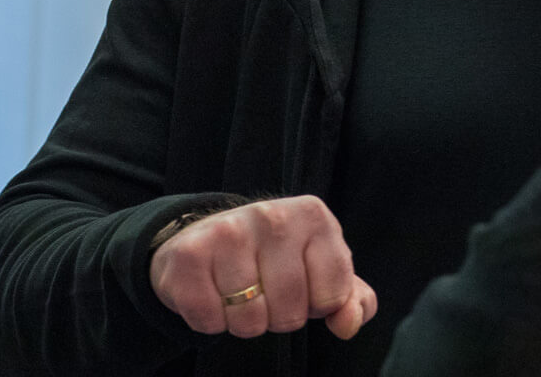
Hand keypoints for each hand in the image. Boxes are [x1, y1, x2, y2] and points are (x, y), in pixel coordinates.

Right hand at [149, 195, 377, 339]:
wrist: (207, 238)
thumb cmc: (276, 260)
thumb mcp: (323, 272)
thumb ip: (351, 300)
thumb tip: (348, 325)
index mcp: (314, 216)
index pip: (332, 297)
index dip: (316, 306)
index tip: (303, 286)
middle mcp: (272, 215)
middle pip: (290, 312)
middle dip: (278, 318)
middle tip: (265, 293)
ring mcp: (228, 231)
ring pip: (248, 320)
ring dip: (242, 322)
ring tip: (237, 293)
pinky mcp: (189, 254)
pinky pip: (209, 320)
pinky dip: (210, 321)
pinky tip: (211, 292)